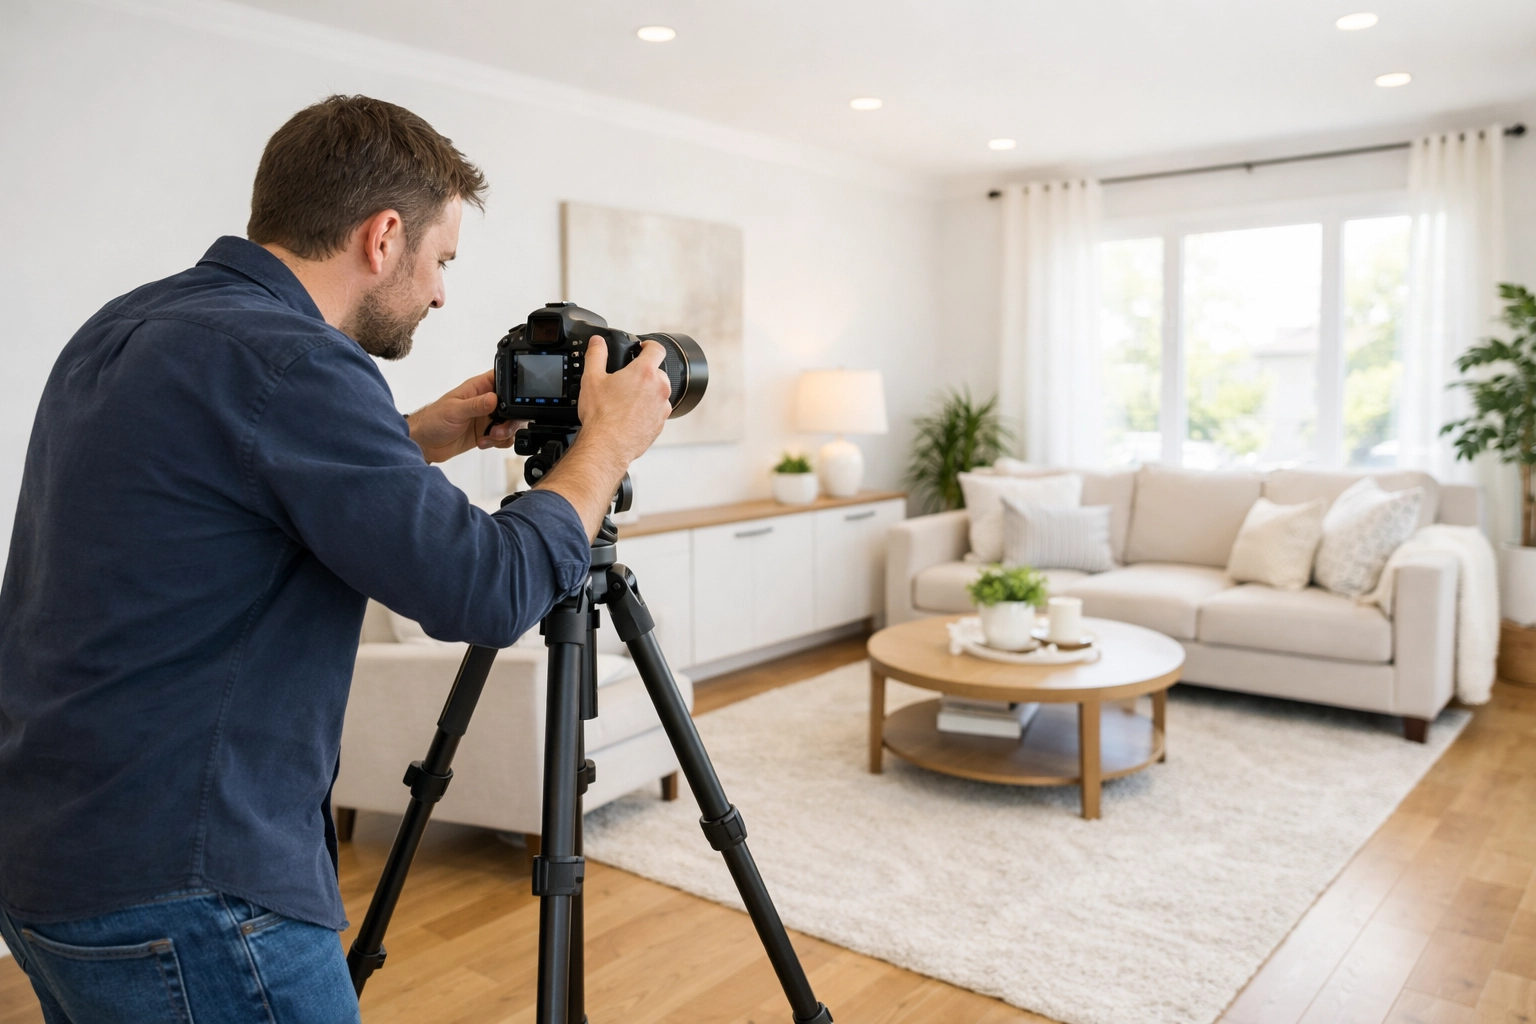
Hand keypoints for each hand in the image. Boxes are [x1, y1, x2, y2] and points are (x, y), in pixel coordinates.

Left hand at [406, 370, 522, 464]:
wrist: (424, 444)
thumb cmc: (433, 420)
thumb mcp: (454, 411)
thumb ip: (475, 405)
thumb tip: (494, 398)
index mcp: (479, 388)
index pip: (504, 379)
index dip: (514, 386)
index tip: (514, 401)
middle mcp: (486, 402)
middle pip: (513, 405)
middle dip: (510, 420)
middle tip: (497, 428)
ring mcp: (487, 418)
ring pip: (510, 423)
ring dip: (504, 433)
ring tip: (489, 437)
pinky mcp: (487, 433)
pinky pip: (504, 437)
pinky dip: (499, 442)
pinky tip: (484, 442)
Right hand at [535, 336, 672, 536]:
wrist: (608, 446)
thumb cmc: (601, 415)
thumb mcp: (592, 378)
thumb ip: (596, 355)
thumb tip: (597, 342)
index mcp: (645, 372)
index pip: (656, 349)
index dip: (649, 345)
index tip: (643, 347)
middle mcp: (659, 388)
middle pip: (658, 372)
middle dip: (645, 373)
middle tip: (627, 380)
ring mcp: (662, 408)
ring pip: (659, 393)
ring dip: (648, 393)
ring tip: (627, 401)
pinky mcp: (660, 424)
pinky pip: (657, 411)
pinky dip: (647, 410)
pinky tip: (630, 416)